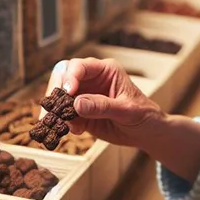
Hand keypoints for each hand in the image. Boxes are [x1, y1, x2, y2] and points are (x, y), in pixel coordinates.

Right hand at [43, 57, 168, 150]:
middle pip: (62, 77)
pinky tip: (75, 132)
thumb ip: (102, 106)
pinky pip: (63, 115)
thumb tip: (76, 104)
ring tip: (61, 125)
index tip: (68, 92)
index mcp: (105, 70)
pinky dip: (62, 123)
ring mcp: (83, 95)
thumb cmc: (143, 115)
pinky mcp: (79, 113)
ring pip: (58, 97)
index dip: (70, 77)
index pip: (80, 66)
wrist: (146, 133)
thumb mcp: (127, 110)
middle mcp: (91, 79)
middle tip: (54, 109)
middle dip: (55, 92)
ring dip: (55, 110)